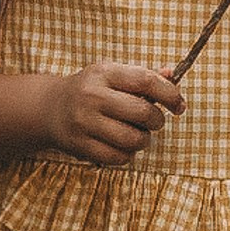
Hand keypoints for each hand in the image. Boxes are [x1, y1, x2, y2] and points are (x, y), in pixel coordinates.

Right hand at [36, 61, 182, 163]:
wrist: (49, 107)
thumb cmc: (92, 89)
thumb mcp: (113, 74)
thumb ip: (143, 75)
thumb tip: (173, 74)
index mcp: (105, 73)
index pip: (146, 81)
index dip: (170, 94)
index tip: (179, 106)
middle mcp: (92, 96)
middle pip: (142, 112)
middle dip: (157, 120)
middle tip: (154, 121)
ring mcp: (84, 122)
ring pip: (132, 139)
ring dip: (144, 140)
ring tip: (139, 134)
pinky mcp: (79, 145)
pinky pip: (117, 157)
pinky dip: (128, 155)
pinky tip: (123, 146)